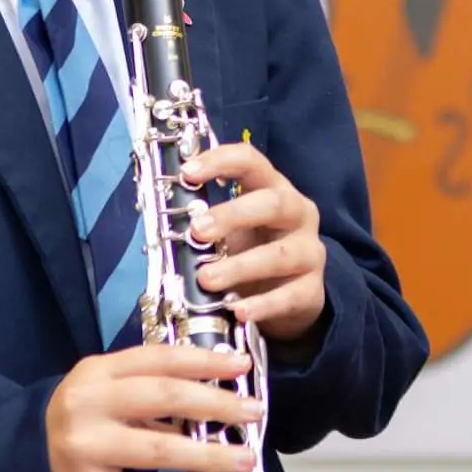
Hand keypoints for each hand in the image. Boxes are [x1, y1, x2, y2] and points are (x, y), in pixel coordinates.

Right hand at [45, 345, 257, 471]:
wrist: (15, 463)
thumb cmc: (76, 421)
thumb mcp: (101, 391)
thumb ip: (145, 386)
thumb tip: (211, 389)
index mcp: (98, 373)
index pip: (159, 359)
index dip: (203, 361)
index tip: (242, 365)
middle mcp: (91, 406)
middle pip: (164, 398)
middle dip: (216, 405)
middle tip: (255, 413)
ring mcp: (86, 449)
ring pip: (157, 450)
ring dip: (206, 456)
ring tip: (242, 459)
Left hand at [182, 141, 327, 342]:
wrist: (290, 298)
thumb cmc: (251, 253)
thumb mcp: (230, 233)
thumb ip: (204, 224)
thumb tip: (159, 221)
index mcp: (274, 189)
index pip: (252, 162)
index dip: (221, 161)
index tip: (187, 172)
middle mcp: (298, 215)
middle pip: (274, 203)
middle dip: (233, 214)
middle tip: (197, 230)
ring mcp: (310, 253)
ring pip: (281, 254)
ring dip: (241, 266)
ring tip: (206, 280)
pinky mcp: (313, 291)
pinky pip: (290, 297)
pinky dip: (262, 305)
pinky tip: (238, 310)